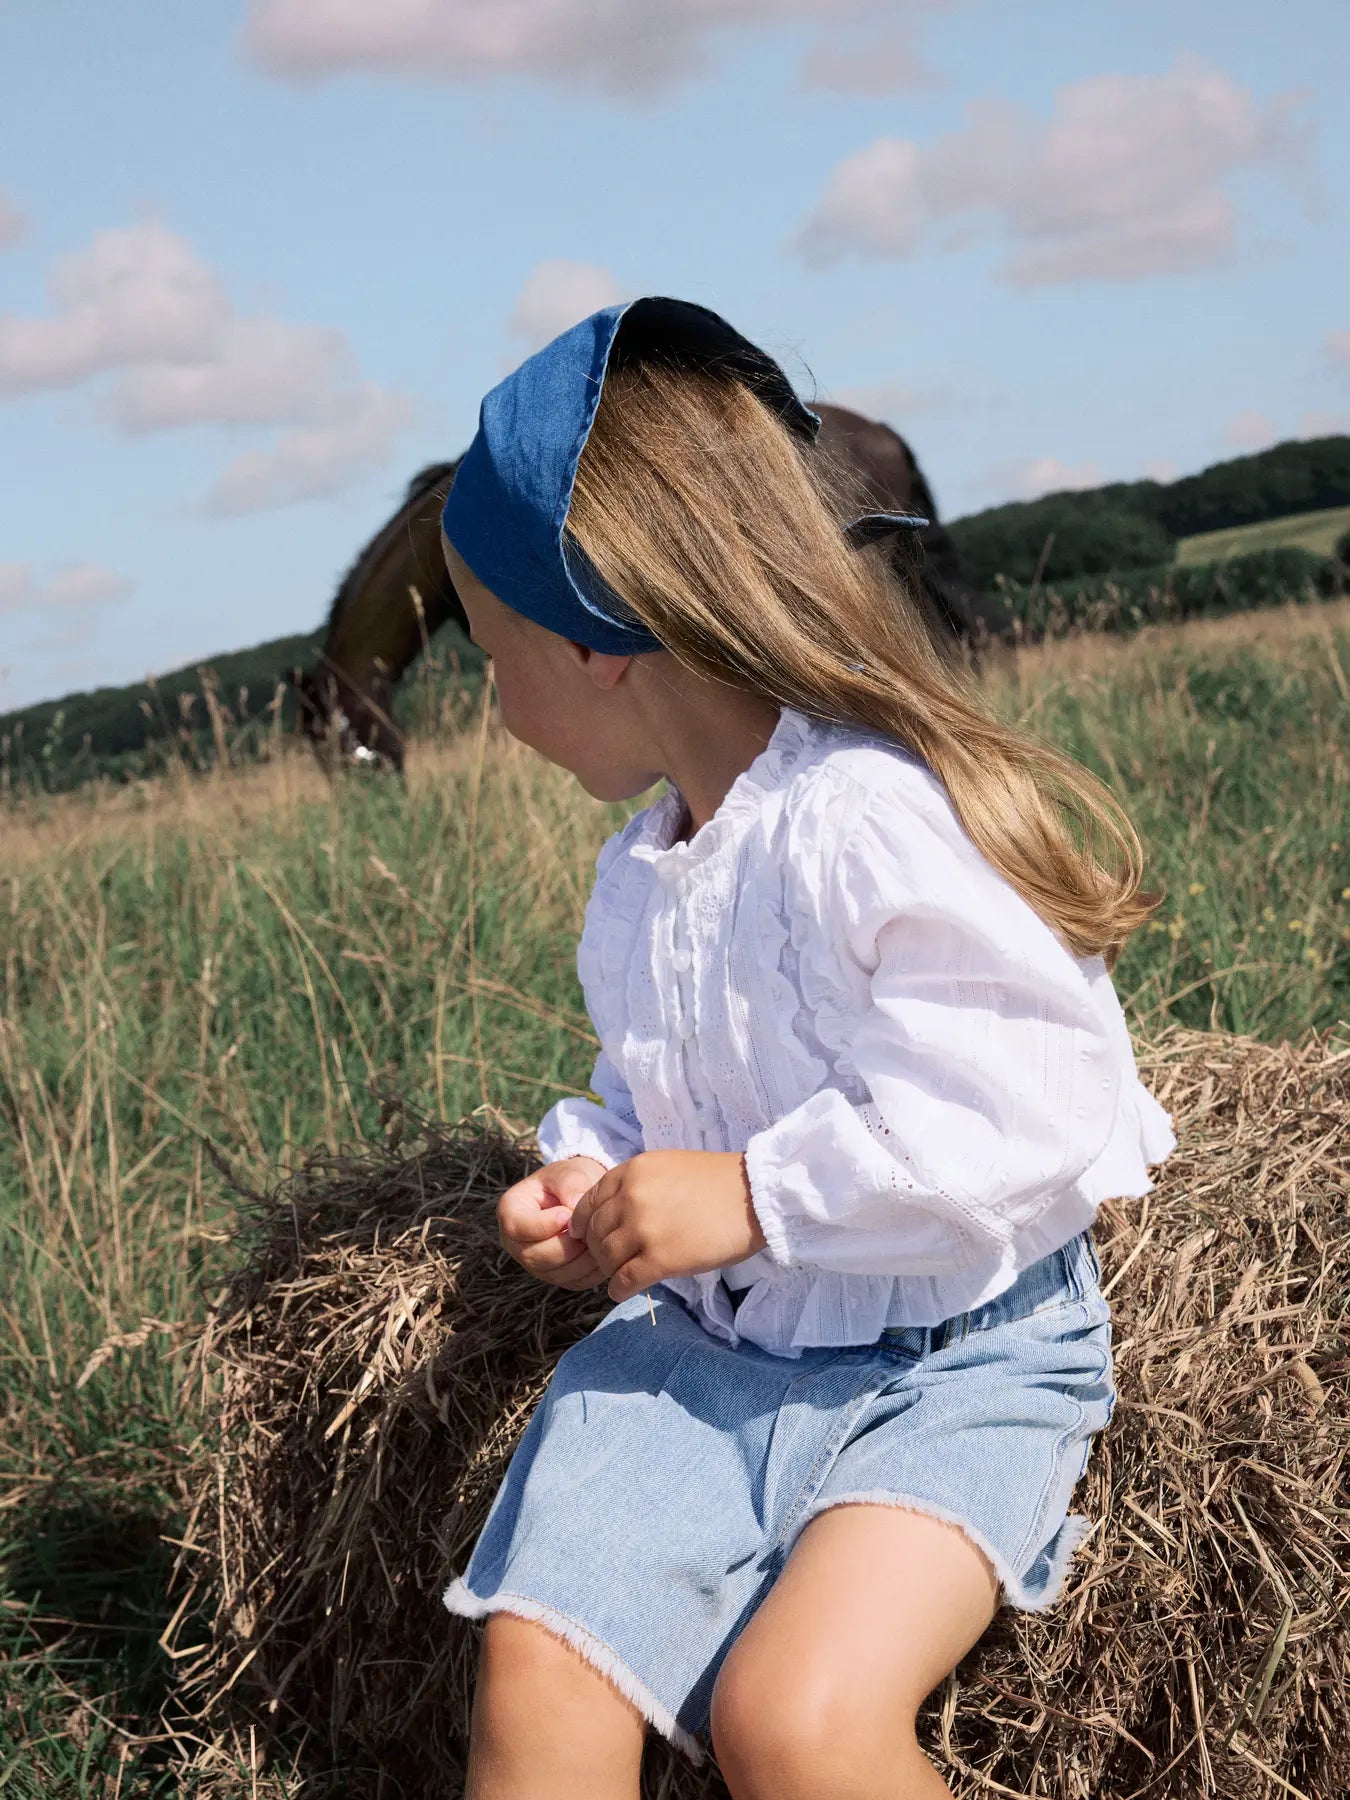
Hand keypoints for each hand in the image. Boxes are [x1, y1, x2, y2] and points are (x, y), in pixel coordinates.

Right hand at [496, 1156, 609, 1290]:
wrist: (578, 1195)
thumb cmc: (568, 1180)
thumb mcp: (567, 1173)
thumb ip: (570, 1185)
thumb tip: (575, 1211)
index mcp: (511, 1212)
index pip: (518, 1228)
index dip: (544, 1225)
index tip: (568, 1215)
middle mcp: (516, 1243)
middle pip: (535, 1257)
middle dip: (566, 1246)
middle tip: (589, 1231)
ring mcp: (534, 1263)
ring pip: (555, 1274)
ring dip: (582, 1260)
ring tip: (599, 1239)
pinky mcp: (556, 1276)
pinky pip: (572, 1282)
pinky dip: (591, 1271)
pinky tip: (603, 1252)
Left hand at [566, 1150, 766, 1303]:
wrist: (754, 1196)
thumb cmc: (718, 1181)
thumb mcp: (668, 1167)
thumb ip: (638, 1184)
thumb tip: (615, 1211)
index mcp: (632, 1172)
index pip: (589, 1201)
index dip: (584, 1222)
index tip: (586, 1235)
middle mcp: (631, 1198)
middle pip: (595, 1232)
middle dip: (599, 1248)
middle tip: (609, 1259)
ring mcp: (643, 1229)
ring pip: (606, 1258)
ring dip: (610, 1269)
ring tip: (621, 1273)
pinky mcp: (659, 1260)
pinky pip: (624, 1281)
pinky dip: (619, 1289)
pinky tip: (624, 1291)